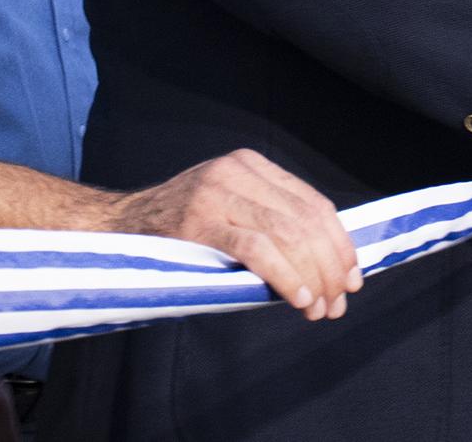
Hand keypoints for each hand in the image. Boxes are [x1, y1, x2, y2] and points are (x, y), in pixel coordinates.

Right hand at [113, 149, 362, 320]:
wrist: (118, 227)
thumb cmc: (180, 229)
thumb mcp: (230, 209)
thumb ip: (270, 222)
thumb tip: (327, 263)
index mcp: (251, 164)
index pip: (314, 203)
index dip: (340, 243)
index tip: (353, 277)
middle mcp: (237, 171)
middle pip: (305, 220)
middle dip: (330, 266)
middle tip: (339, 303)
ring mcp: (217, 192)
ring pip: (287, 234)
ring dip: (313, 277)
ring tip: (321, 308)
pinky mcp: (200, 220)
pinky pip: (256, 250)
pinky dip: (285, 276)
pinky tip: (299, 297)